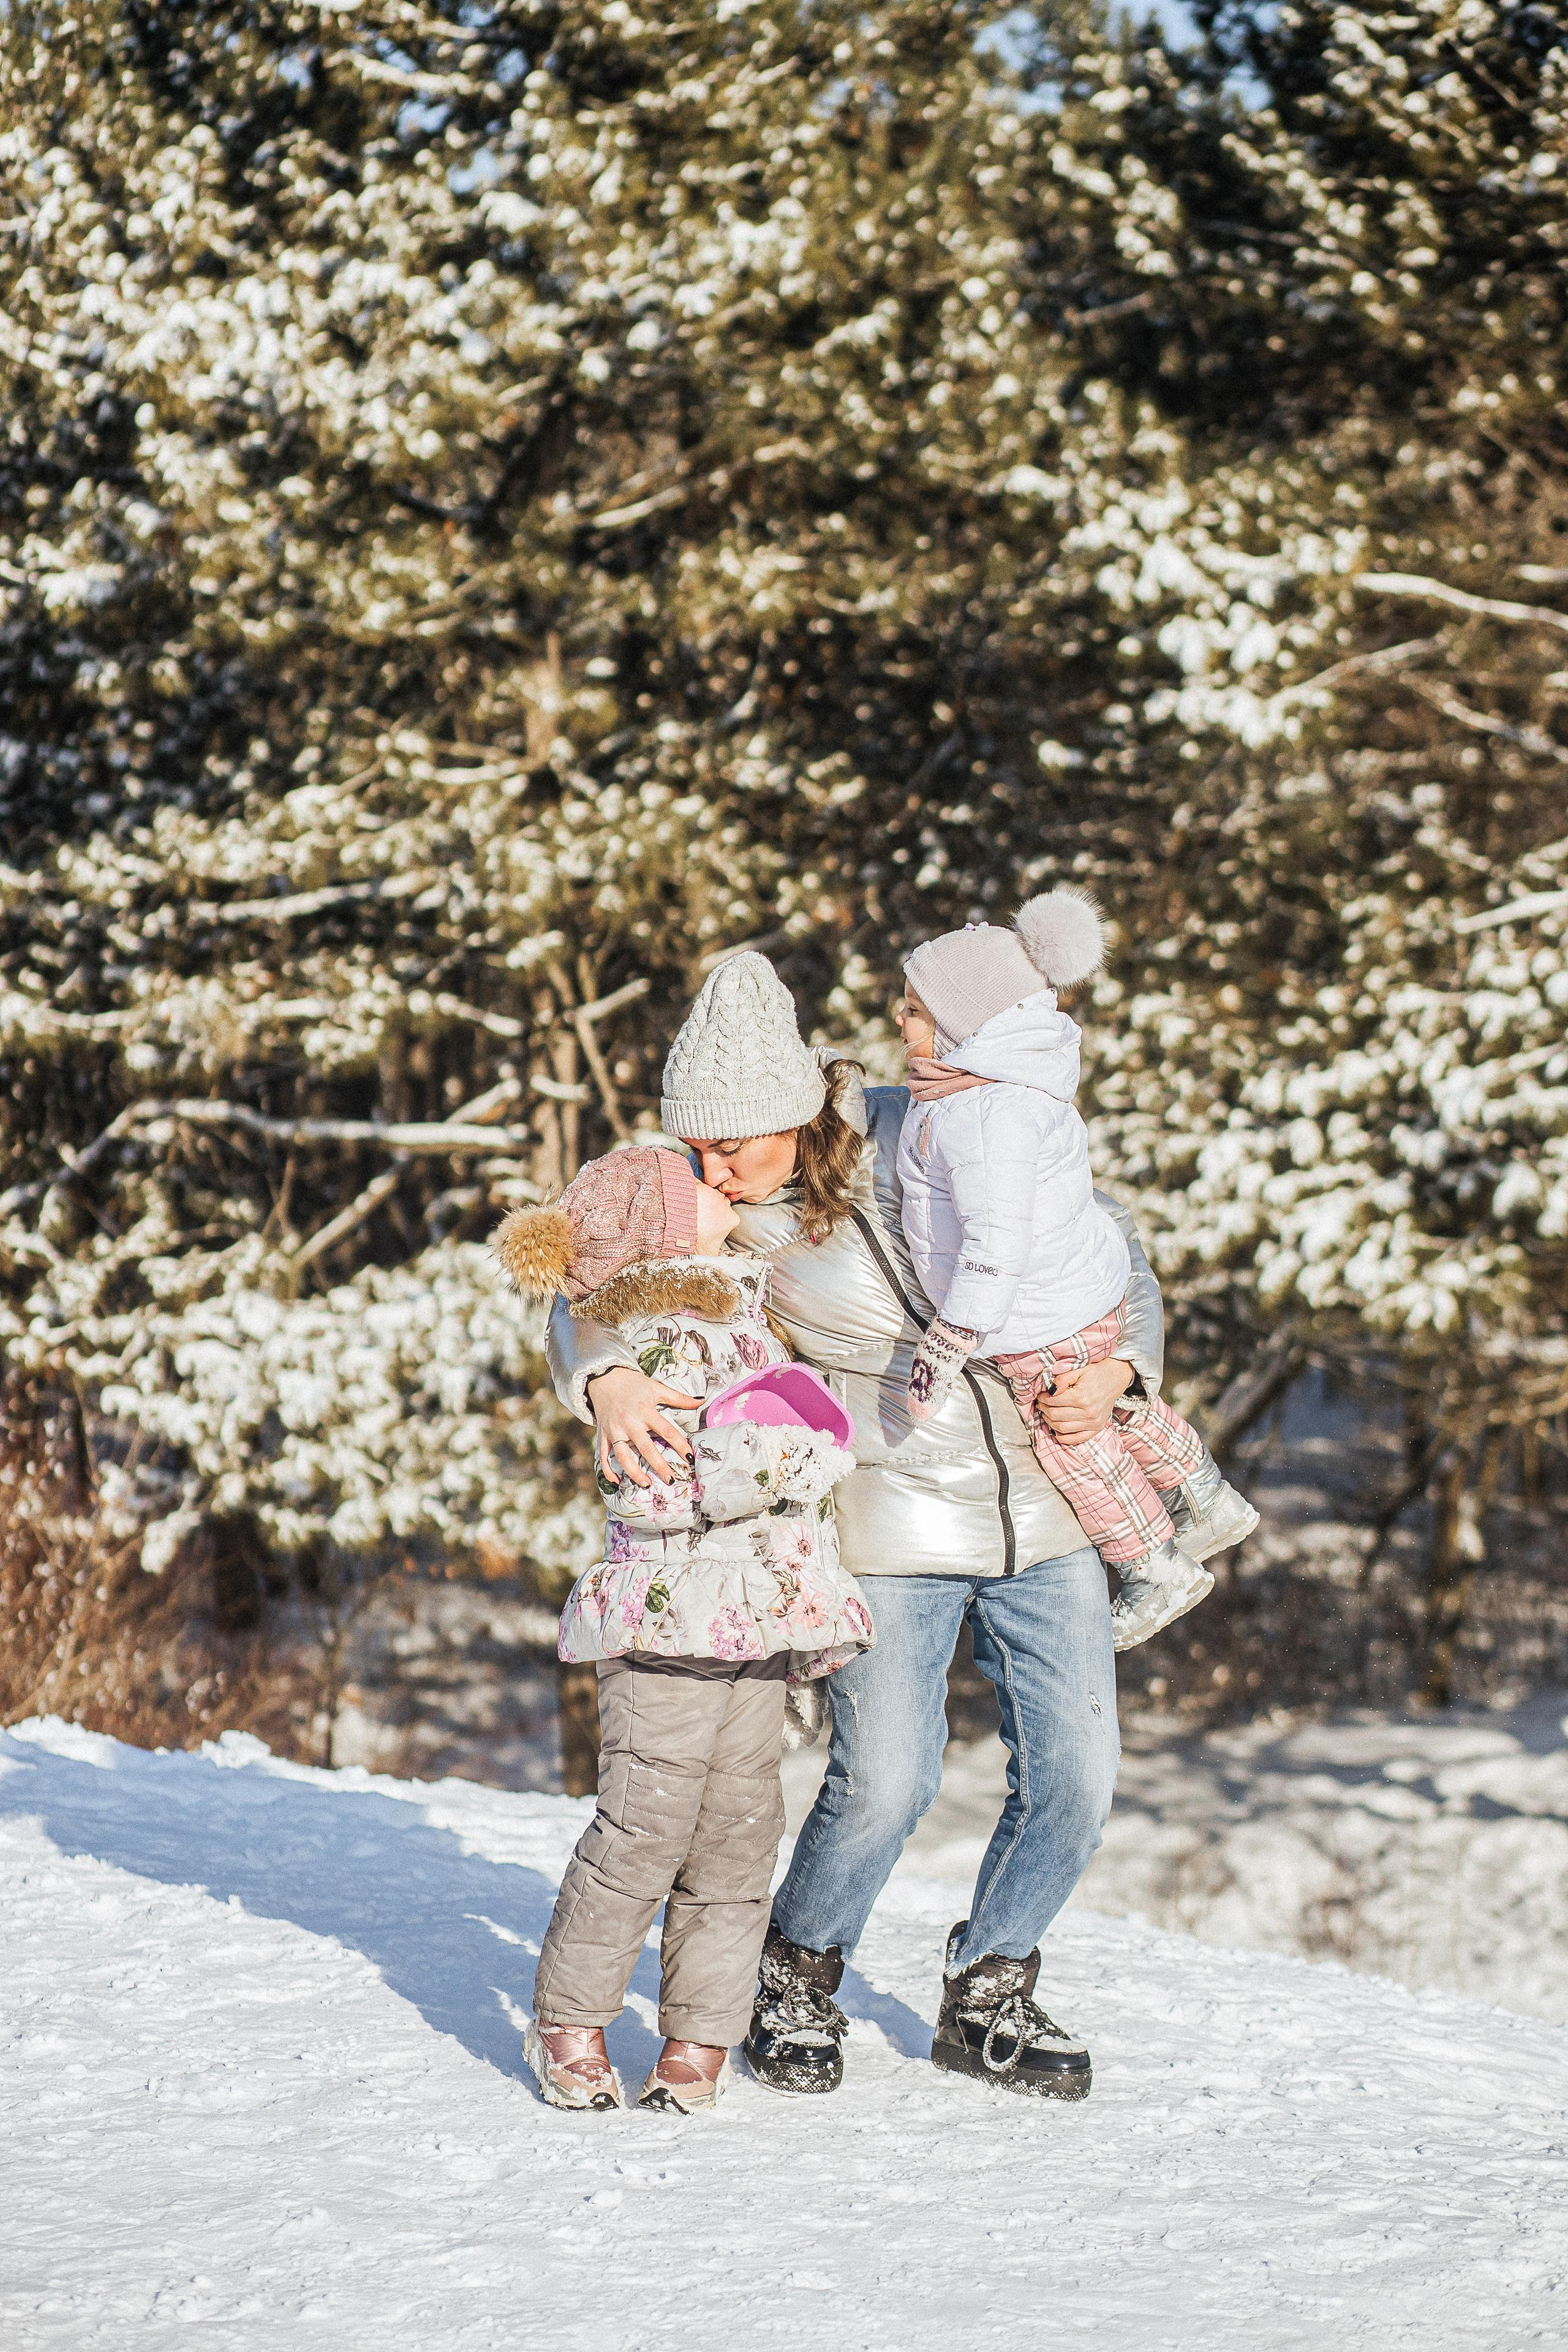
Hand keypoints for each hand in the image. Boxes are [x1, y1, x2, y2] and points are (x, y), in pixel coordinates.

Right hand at [586, 1365, 701, 1486]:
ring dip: (634, 1472)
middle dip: (659, 1465)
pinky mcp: (603, 1435)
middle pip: (645, 1447)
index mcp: (645, 1410)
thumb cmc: (634, 1384)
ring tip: (647, 1485)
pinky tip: (617, 1481)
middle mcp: (629, 1422)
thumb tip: (701, 1401)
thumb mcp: (657, 1388)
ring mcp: (614, 1430)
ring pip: (623, 1456)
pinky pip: (604, 1455)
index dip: (679, 1445)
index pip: (666, 1430)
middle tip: (671, 1480)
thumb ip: (679, 1398)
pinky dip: (608, 1469)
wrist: (604, 1377)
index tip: (689, 1458)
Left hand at [1034, 1356, 1133, 1446]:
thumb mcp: (1078, 1370)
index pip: (1054, 1402)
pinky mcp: (1097, 1428)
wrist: (1116, 1378)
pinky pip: (1077, 1438)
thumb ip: (1062, 1379)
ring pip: (1062, 1428)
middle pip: (1056, 1416)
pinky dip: (1064, 1437)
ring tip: (1047, 1414)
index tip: (1040, 1395)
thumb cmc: (1096, 1373)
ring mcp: (1094, 1422)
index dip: (1043, 1399)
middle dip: (1044, 1409)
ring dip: (1050, 1422)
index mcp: (1082, 1397)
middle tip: (1041, 1404)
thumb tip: (1049, 1391)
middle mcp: (1088, 1413)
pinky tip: (1056, 1430)